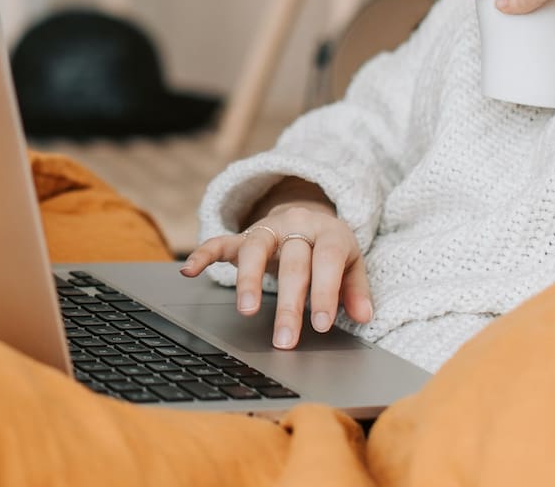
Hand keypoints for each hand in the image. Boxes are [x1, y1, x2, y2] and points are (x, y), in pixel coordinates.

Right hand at [179, 201, 372, 350]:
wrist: (309, 215)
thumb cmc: (330, 249)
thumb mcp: (352, 263)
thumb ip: (356, 289)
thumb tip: (365, 316)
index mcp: (328, 232)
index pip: (327, 261)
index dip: (325, 292)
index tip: (321, 325)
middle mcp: (297, 226)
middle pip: (292, 262)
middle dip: (289, 303)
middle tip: (285, 339)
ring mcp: (268, 229)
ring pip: (255, 248)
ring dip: (249, 280)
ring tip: (247, 311)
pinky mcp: (243, 235)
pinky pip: (221, 241)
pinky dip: (204, 254)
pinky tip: (190, 271)